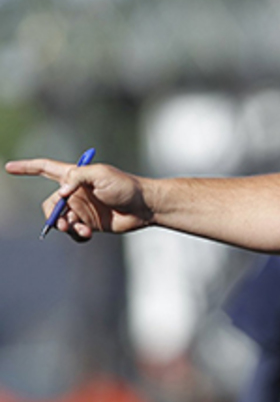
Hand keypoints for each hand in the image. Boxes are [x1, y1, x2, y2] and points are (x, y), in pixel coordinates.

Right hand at [4, 158, 152, 240]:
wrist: (144, 207)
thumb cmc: (126, 186)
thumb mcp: (100, 174)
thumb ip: (77, 178)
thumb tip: (61, 193)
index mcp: (75, 176)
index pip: (45, 168)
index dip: (27, 167)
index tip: (9, 167)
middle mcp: (75, 192)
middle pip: (50, 204)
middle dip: (52, 214)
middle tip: (62, 222)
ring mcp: (82, 209)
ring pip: (60, 221)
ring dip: (65, 227)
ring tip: (78, 229)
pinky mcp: (89, 224)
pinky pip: (73, 232)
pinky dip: (76, 235)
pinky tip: (88, 234)